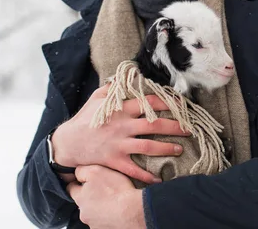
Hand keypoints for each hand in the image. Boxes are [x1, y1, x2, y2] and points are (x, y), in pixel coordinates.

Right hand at [51, 83, 188, 183]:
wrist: (68, 143)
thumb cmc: (84, 119)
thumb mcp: (96, 99)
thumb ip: (112, 89)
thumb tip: (124, 78)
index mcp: (121, 109)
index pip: (149, 102)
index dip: (167, 102)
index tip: (181, 104)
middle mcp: (123, 125)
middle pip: (154, 124)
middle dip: (175, 126)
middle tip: (189, 129)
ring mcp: (119, 143)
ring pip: (149, 146)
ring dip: (167, 148)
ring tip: (180, 150)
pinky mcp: (114, 160)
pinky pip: (134, 168)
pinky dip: (146, 175)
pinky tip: (158, 179)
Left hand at [67, 165, 145, 228]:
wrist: (134, 211)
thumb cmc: (116, 190)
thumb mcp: (96, 171)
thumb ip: (82, 171)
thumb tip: (77, 173)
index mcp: (80, 198)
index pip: (71, 188)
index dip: (79, 182)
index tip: (87, 180)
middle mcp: (84, 214)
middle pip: (84, 202)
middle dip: (91, 196)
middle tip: (105, 189)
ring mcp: (95, 224)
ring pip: (94, 212)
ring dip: (101, 207)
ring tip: (114, 200)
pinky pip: (104, 221)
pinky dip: (109, 216)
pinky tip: (118, 210)